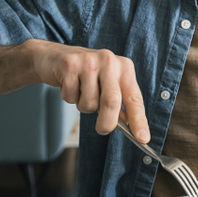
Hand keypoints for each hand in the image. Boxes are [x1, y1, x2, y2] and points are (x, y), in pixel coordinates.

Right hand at [26, 40, 149, 141]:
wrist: (55, 57)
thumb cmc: (86, 75)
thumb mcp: (107, 84)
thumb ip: (119, 103)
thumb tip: (129, 127)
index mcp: (124, 67)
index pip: (134, 97)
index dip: (139, 120)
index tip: (143, 139)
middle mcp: (109, 61)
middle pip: (111, 101)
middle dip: (107, 122)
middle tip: (103, 129)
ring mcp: (88, 61)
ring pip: (89, 102)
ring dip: (84, 106)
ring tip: (80, 93)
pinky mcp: (69, 65)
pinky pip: (71, 97)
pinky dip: (69, 98)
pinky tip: (69, 85)